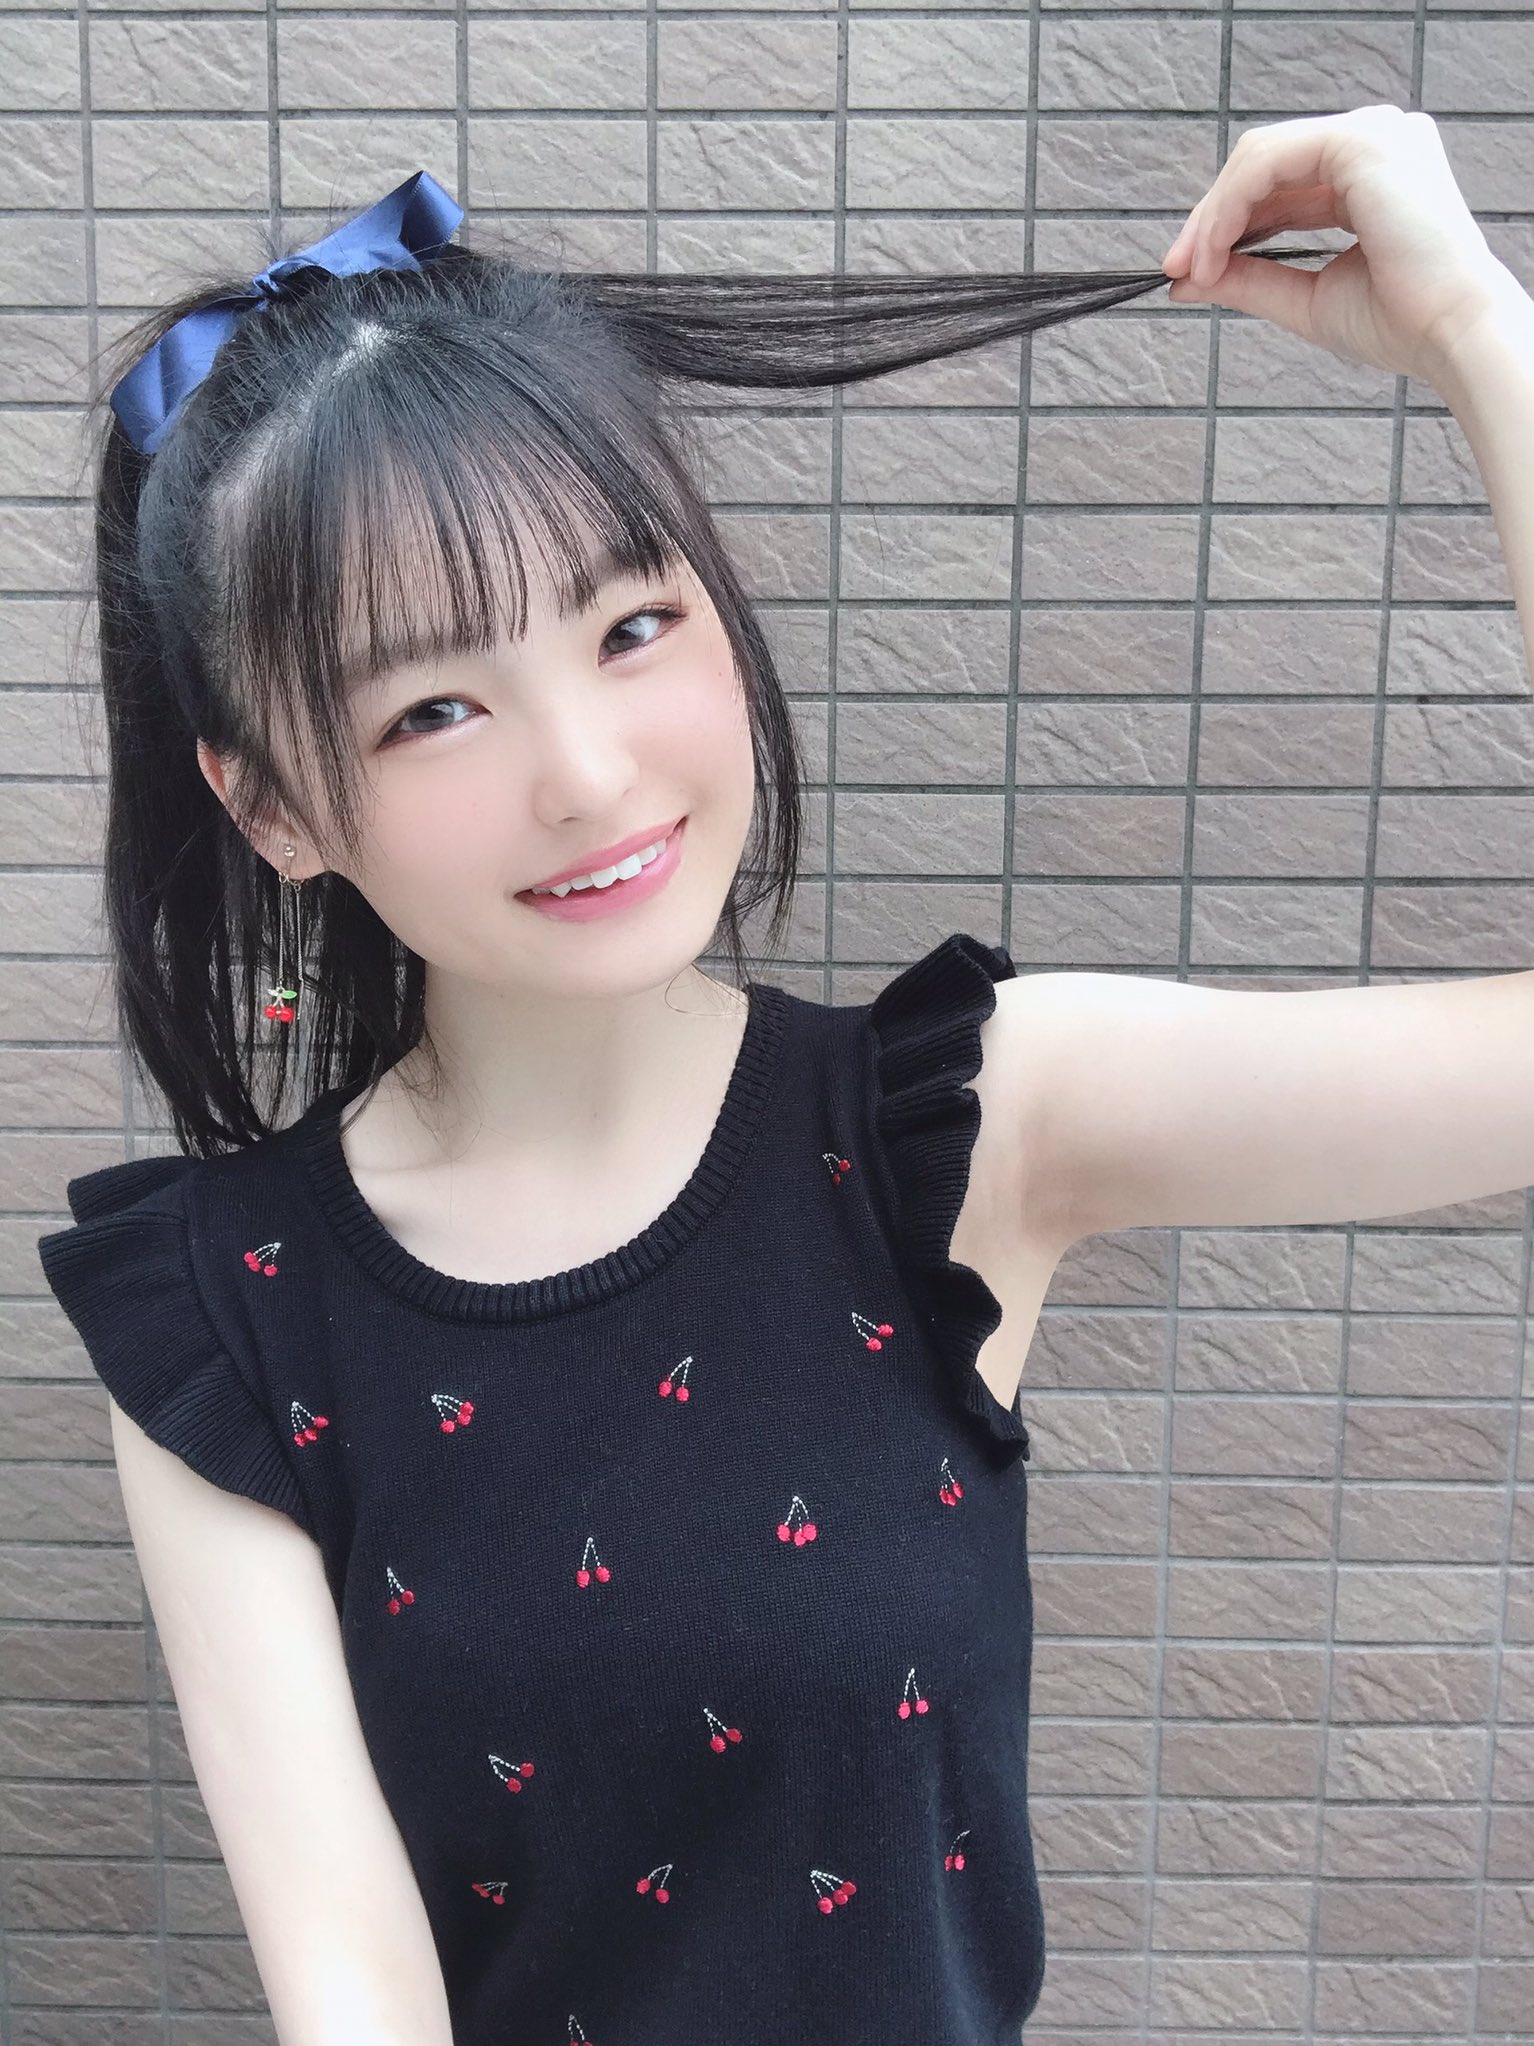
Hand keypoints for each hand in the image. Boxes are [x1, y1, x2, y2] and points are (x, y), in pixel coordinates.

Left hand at [1161, 104, 1526, 390]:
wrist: (1448, 335)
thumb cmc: (1398, 323)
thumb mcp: (1304, 297)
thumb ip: (1246, 279)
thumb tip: (1183, 280)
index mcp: (1368, 173)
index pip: (1277, 182)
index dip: (1225, 222)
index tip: (1185, 271)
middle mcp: (1374, 141)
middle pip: (1261, 163)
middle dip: (1209, 218)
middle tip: (1174, 270)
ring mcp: (1371, 132)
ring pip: (1258, 158)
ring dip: (1213, 216)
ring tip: (1191, 268)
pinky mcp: (1360, 141)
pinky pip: (1267, 162)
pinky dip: (1229, 207)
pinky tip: (1213, 252)